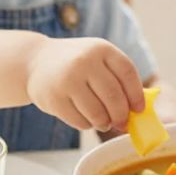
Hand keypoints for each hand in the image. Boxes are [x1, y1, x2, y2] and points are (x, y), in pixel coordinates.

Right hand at [26, 37, 145, 131]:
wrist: (35, 61)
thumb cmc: (76, 64)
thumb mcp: (97, 60)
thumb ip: (118, 79)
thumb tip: (139, 111)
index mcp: (101, 49)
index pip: (127, 73)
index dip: (136, 95)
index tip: (139, 110)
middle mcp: (84, 61)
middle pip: (114, 97)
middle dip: (122, 116)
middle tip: (122, 123)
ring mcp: (67, 80)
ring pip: (98, 114)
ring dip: (105, 123)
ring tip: (103, 122)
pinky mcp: (54, 99)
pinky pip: (81, 122)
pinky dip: (87, 125)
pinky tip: (85, 118)